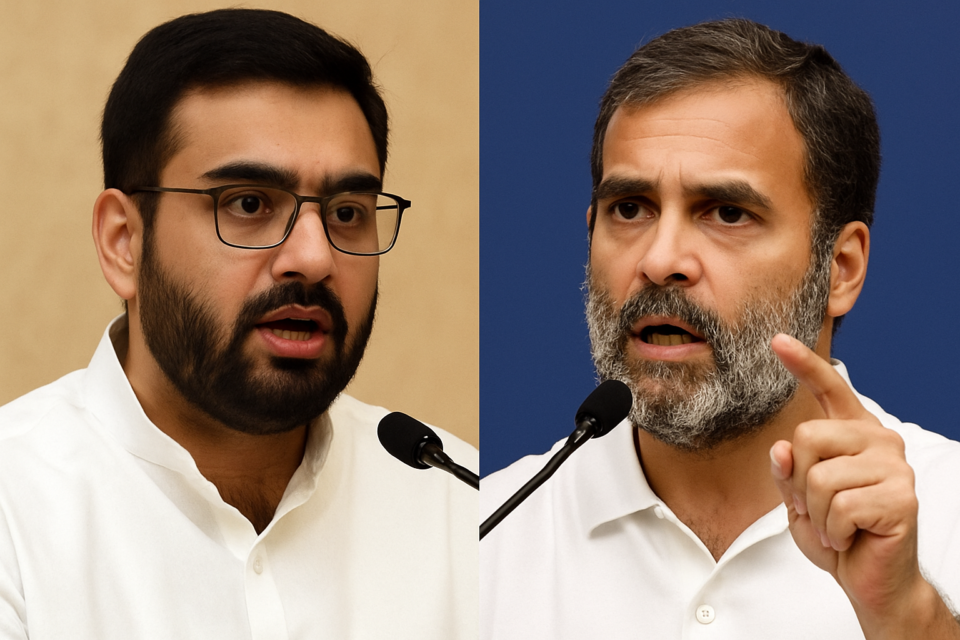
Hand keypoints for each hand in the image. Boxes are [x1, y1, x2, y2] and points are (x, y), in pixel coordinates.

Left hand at [768, 334, 953, 637]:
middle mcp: (879, 440)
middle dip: (799, 481)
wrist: (870, 579)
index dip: (803, 364)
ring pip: (820, 476)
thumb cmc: (836, 533)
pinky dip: (834, 529)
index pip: (830, 389)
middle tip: (818, 507)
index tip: (777, 340)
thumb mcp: (798, 499)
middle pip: (808, 436)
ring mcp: (894, 467)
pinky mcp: (902, 497)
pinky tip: (850, 536)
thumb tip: (782, 448)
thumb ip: (788, 471)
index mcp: (854, 433)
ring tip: (836, 524)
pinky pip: (839, 506)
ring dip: (816, 511)